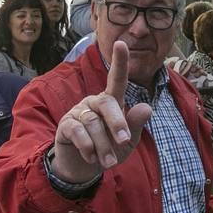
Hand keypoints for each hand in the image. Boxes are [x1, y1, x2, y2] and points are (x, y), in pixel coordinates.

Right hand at [51, 40, 152, 182]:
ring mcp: (78, 112)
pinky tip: (91, 158)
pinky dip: (87, 147)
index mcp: (111, 102)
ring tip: (108, 162)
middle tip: (124, 142)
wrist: (83, 168)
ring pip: (93, 123)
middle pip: (106, 103)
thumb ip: (135, 125)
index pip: (117, 79)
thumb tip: (147, 108)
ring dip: (103, 145)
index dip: (119, 62)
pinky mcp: (65, 125)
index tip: (121, 43)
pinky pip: (78, 131)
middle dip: (117, 123)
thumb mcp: (127, 142)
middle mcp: (93, 102)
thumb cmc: (108, 150)